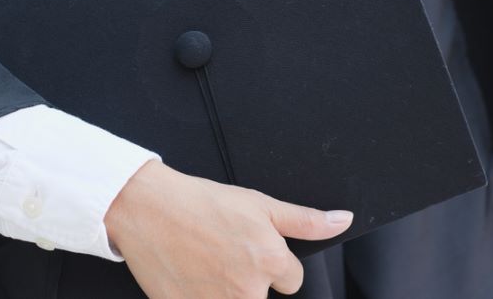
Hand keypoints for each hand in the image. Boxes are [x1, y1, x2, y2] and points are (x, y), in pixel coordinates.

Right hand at [105, 160, 352, 297]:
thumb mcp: (262, 205)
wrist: (149, 209)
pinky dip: (203, 295)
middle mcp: (248, 290)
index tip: (250, 249)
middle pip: (263, 296)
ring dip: (227, 290)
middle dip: (250, 280)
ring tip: (208, 265)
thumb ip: (306, 221)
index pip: (292, 280)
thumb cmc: (203, 204)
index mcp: (270, 262)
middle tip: (225, 255)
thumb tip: (343, 220)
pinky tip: (193, 278)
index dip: (273, 262)